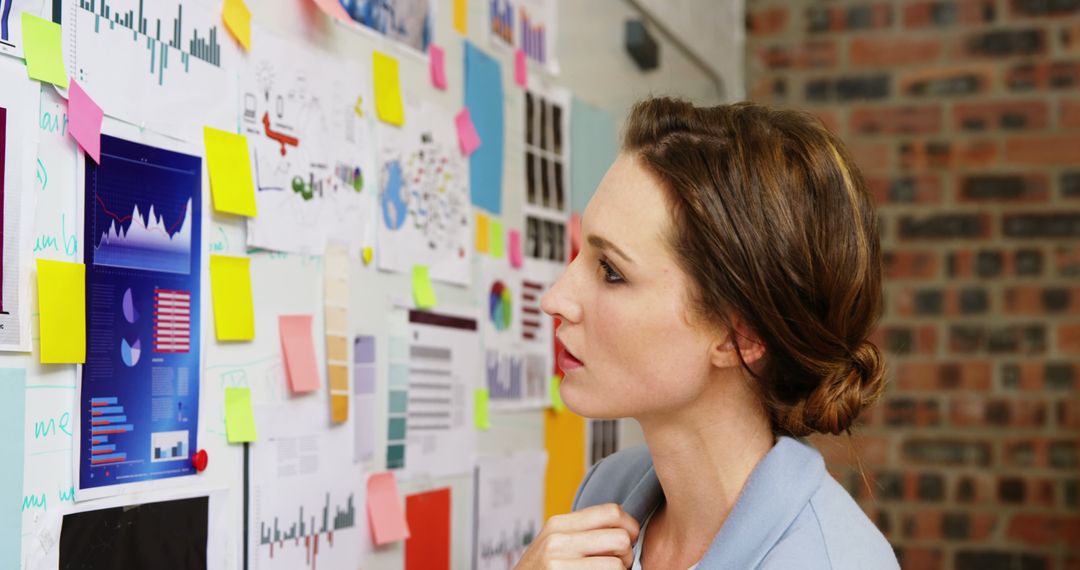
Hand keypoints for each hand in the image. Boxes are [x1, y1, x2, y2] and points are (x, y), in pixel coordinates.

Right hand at [515, 503, 640, 568]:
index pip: (611, 511)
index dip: (629, 526)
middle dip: (626, 554)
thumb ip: (582, 531)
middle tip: (618, 564)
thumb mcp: (554, 543)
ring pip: (617, 565)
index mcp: (558, 524)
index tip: (629, 539)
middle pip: (620, 538)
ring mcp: (558, 563)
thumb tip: (624, 528)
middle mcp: (557, 540)